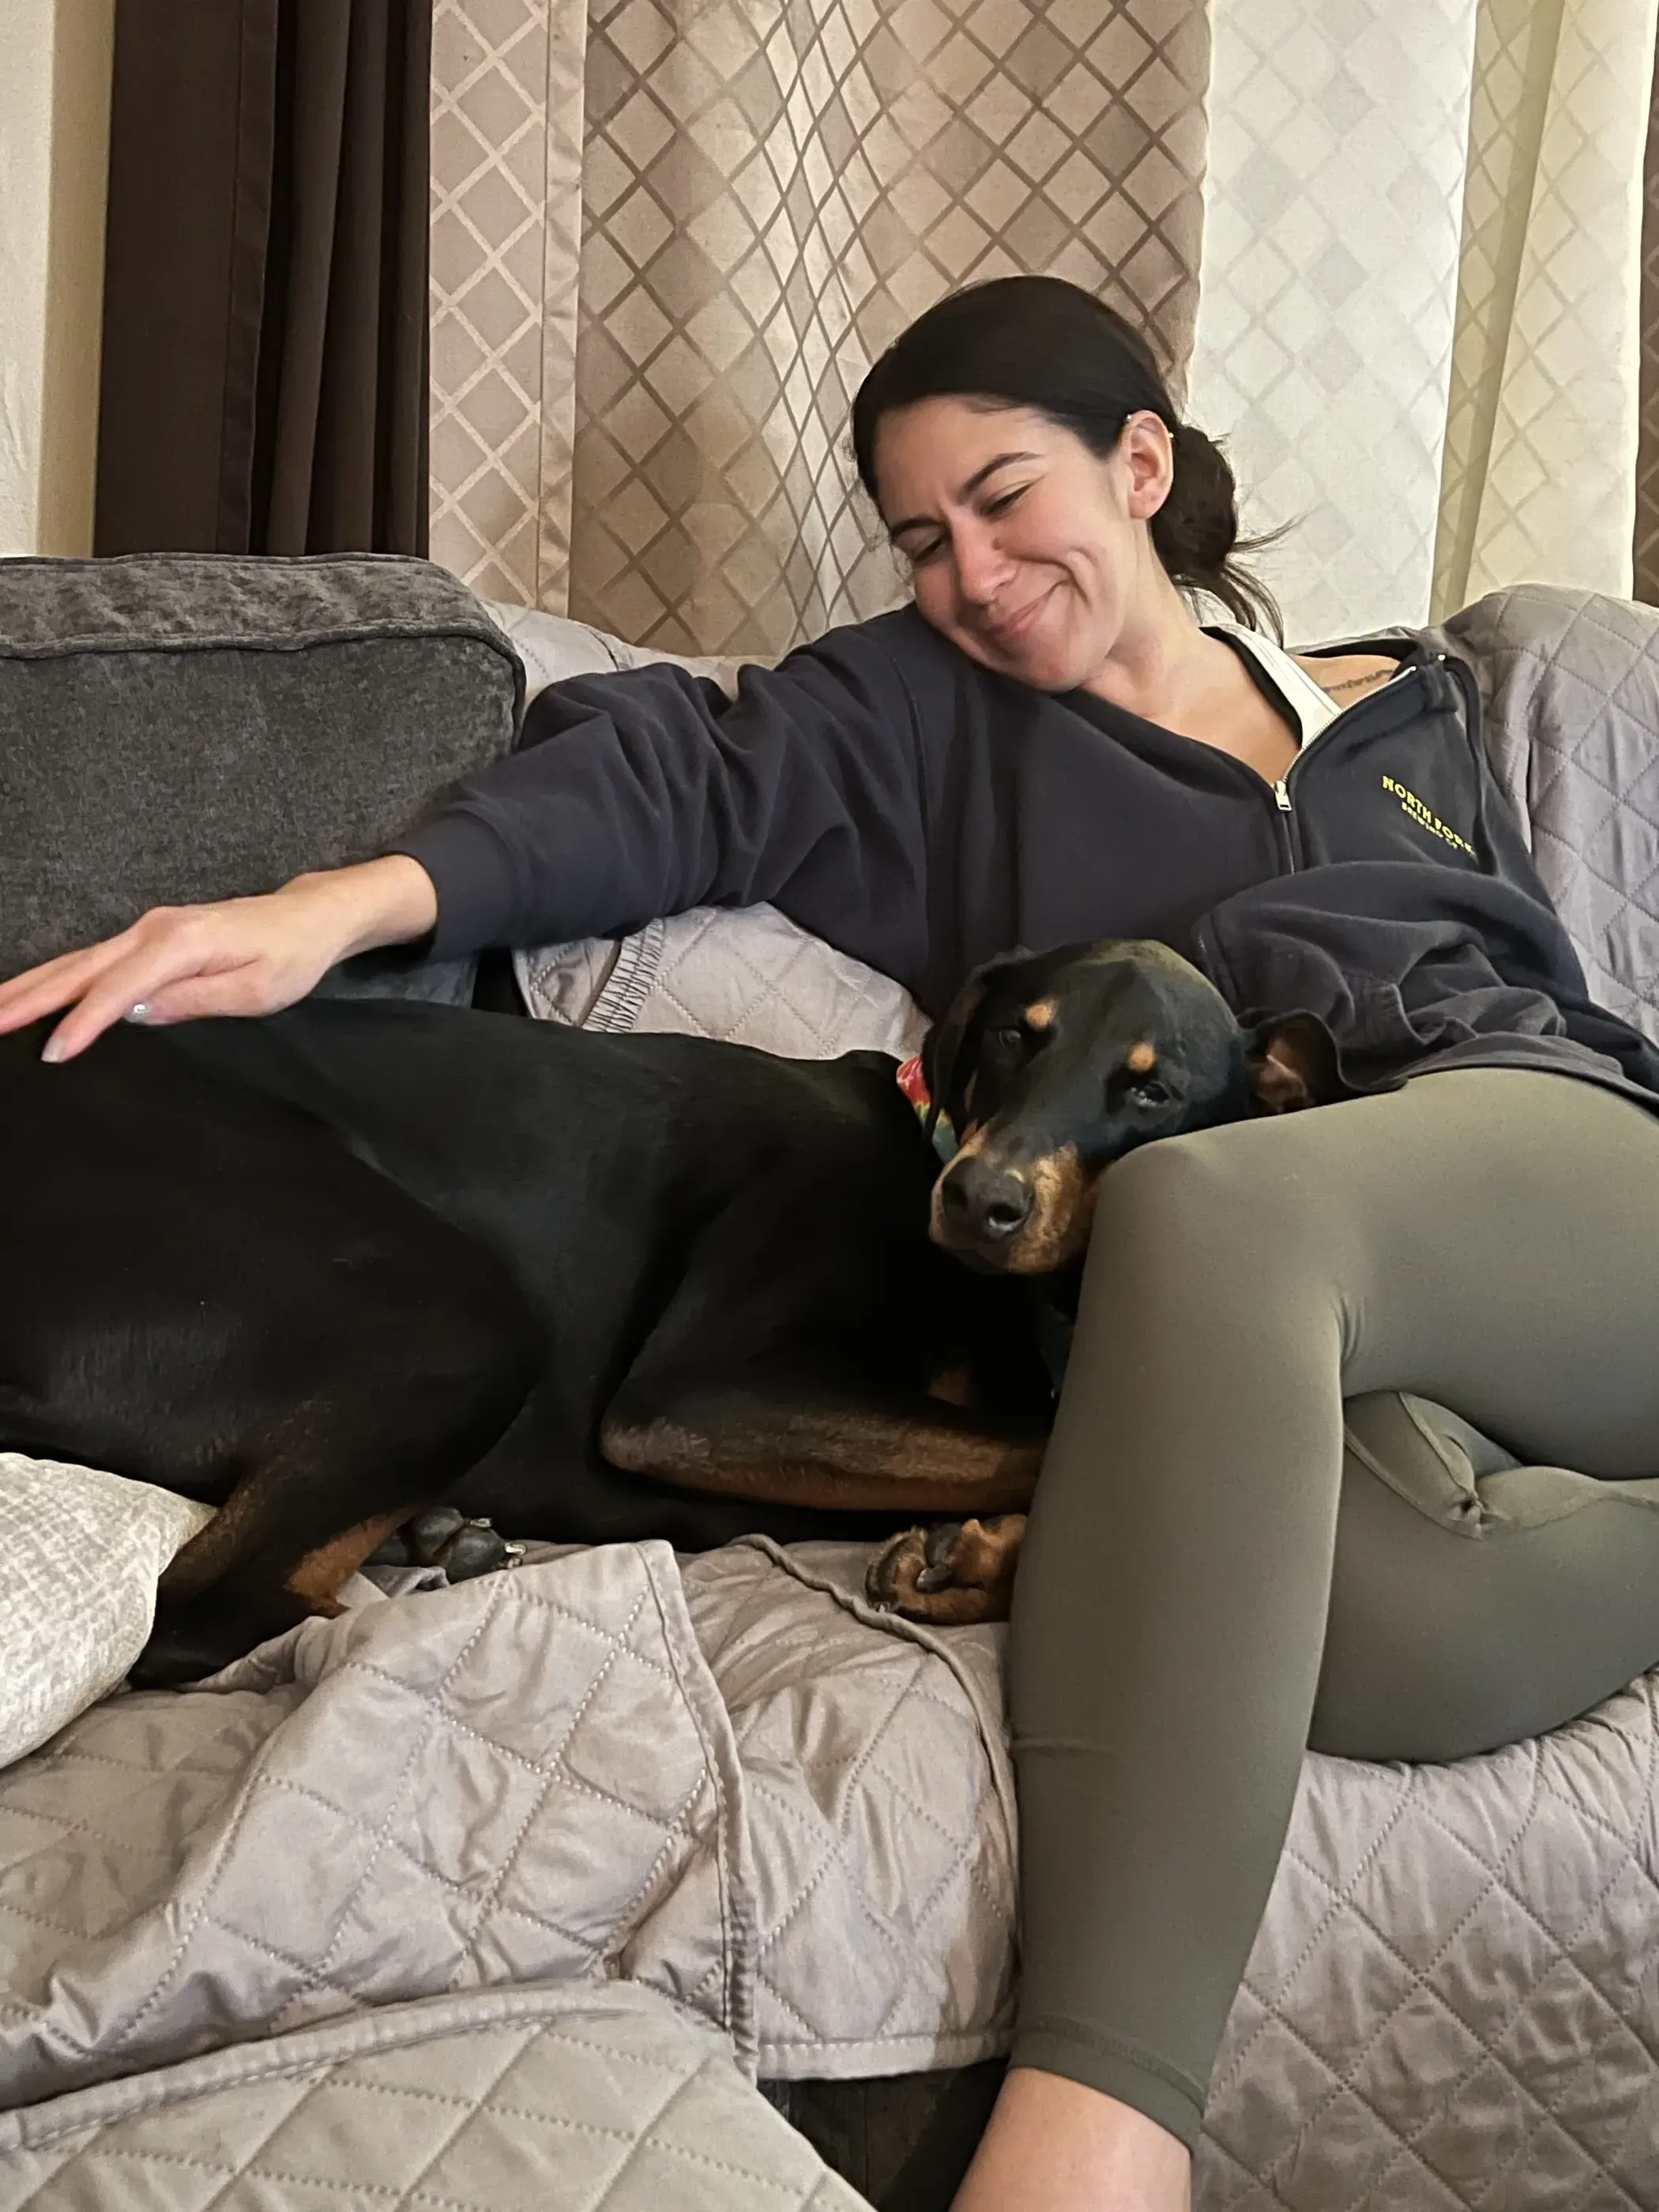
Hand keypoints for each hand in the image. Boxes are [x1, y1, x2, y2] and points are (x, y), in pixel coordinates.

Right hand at [0, 855, 439, 1062]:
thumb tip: (137, 1015)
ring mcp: (146, 929)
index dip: (85, 1023)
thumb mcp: (256, 991)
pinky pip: (92, 961)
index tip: (52, 1053)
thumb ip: (196, 1002)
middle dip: (29, 998)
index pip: (120, 989)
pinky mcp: (147, 937)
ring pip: (77, 962)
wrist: (309, 917)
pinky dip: (55, 978)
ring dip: (30, 986)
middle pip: (80, 970)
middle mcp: (154, 930)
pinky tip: (29, 994)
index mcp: (182, 943)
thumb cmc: (291, 956)